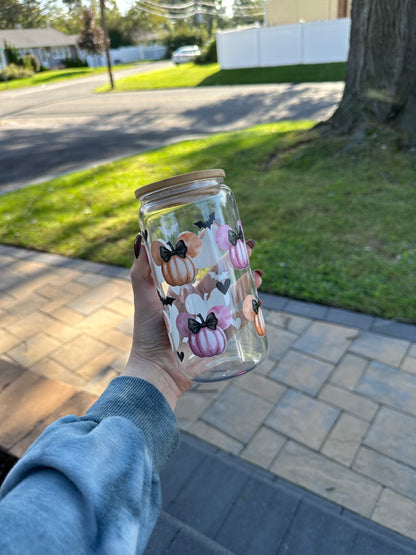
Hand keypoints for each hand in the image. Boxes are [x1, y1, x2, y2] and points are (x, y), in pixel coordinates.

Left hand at [121, 234, 262, 409]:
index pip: (200, 268)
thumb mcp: (143, 299)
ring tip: (257, 273)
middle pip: (221, 281)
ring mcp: (209, 324)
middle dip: (236, 264)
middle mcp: (196, 307)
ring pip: (232, 300)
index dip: (213, 251)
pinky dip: (248, 313)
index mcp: (180, 295)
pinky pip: (237, 325)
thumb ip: (140, 272)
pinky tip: (257, 301)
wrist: (156, 373)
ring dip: (246, 286)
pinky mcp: (219, 341)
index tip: (224, 234)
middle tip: (249, 248)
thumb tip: (140, 239)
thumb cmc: (147, 335)